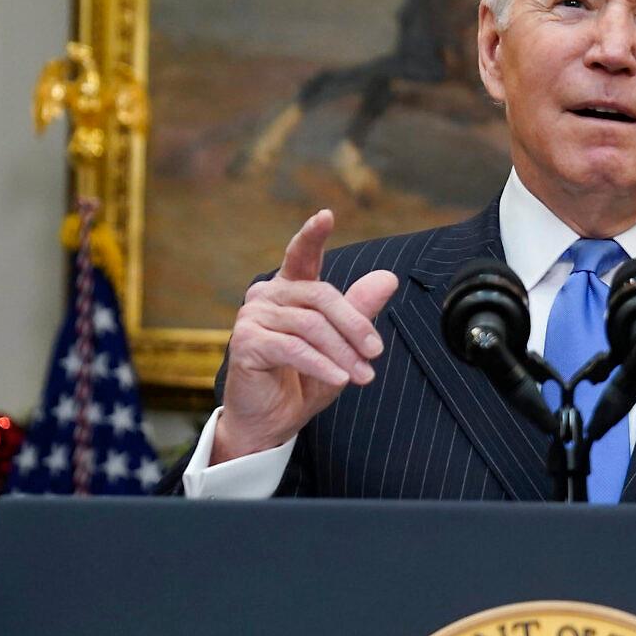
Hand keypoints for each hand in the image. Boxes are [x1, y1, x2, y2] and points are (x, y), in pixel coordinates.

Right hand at [216, 210, 397, 461]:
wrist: (272, 420)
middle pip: (322, 297)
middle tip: (377, 354)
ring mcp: (253, 317)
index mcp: (290, 290)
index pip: (301, 255)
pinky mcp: (246, 343)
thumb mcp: (341, 347)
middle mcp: (267, 296)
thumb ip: (359, 311)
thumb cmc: (304, 381)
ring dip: (343, 353)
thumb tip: (388, 278)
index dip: (312, 235)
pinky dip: (322, 365)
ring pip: (311, 326)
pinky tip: (341, 380)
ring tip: (363, 375)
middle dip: (355, 326)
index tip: (326, 216)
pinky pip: (293, 348)